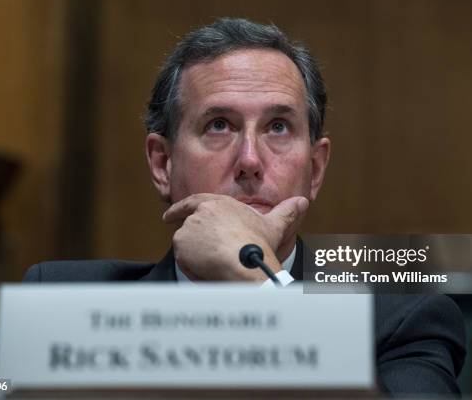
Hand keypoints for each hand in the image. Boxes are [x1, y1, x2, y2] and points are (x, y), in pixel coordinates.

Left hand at [162, 193, 308, 280]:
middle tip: (197, 250)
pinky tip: (206, 270)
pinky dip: (190, 265)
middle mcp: (200, 212)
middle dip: (192, 239)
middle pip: (190, 227)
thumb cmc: (259, 244)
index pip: (193, 202)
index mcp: (219, 203)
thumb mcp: (273, 226)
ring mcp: (189, 227)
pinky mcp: (181, 243)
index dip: (180, 209)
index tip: (169, 215)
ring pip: (186, 244)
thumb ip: (285, 212)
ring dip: (194, 255)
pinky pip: (183, 258)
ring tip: (213, 265)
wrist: (245, 263)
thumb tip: (302, 202)